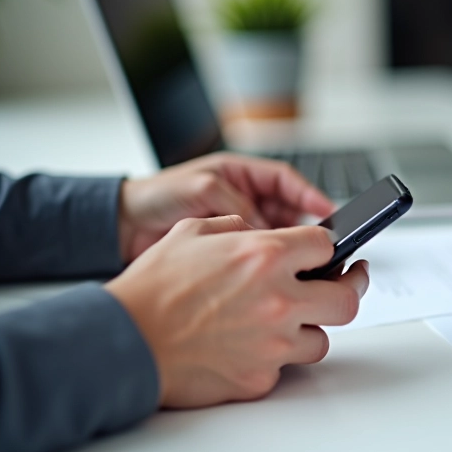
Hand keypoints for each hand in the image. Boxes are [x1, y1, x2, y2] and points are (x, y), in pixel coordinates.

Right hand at [105, 216, 368, 407]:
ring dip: (308, 329)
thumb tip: (258, 231)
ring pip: (321, 339)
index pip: (327, 247)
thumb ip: (238, 227)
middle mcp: (279, 299)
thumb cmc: (153, 289)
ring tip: (284, 321)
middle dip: (347, 289)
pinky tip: (249, 346)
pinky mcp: (260, 378)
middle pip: (348, 298)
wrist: (126, 341)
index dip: (326, 248)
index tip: (324, 254)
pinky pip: (284, 368)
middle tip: (342, 285)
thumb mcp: (194, 230)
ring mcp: (273, 344)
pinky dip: (272, 358)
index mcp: (265, 255)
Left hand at [117, 153, 334, 261]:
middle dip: (305, 228)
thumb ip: (235, 206)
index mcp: (240, 176)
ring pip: (275, 240)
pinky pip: (256, 260)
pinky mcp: (227, 254)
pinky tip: (272, 275)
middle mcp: (243, 200)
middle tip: (321, 244)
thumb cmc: (155, 197)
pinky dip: (267, 267)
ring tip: (298, 262)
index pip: (286, 182)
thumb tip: (264, 231)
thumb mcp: (200, 190)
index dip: (310, 195)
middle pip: (288, 213)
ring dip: (286, 250)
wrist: (122, 227)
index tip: (329, 210)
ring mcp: (236, 228)